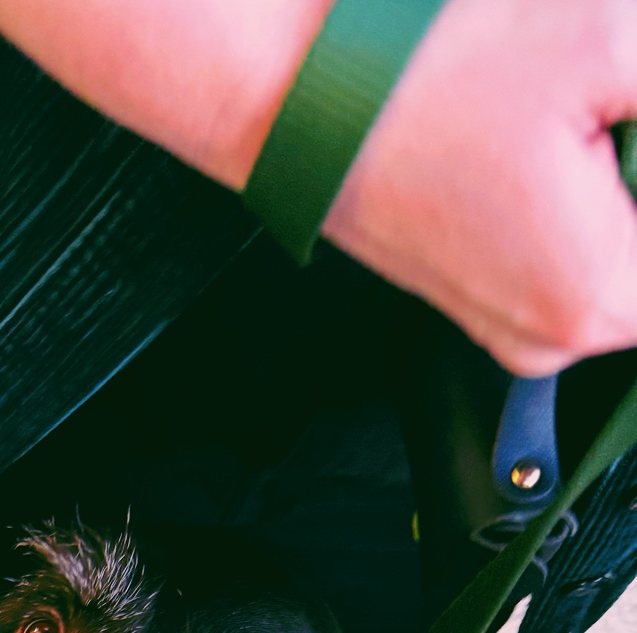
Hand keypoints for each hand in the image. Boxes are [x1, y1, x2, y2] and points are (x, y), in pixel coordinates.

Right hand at [0, 0, 636, 373]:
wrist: (289, 80)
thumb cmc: (416, 64)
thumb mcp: (614, 36)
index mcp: (597, 296)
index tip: (628, 112)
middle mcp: (553, 335)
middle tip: (607, 95)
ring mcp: (514, 318)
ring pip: (622, 249)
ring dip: (621, 173)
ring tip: (580, 104)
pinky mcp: (487, 287)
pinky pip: (576, 247)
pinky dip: (588, 189)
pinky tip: (561, 125)